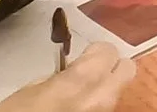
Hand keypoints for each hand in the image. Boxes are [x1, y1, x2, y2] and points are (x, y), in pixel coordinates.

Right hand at [0, 47, 136, 111]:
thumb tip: (72, 71)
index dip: (94, 52)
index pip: (109, 51)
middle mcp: (103, 98)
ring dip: (102, 90)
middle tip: (87, 73)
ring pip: (116, 93)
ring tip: (77, 96)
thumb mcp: (29, 91)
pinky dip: (94, 106)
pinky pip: (105, 110)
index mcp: (84, 80)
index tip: (81, 57)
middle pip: (127, 70)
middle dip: (110, 68)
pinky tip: (76, 110)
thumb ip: (60, 75)